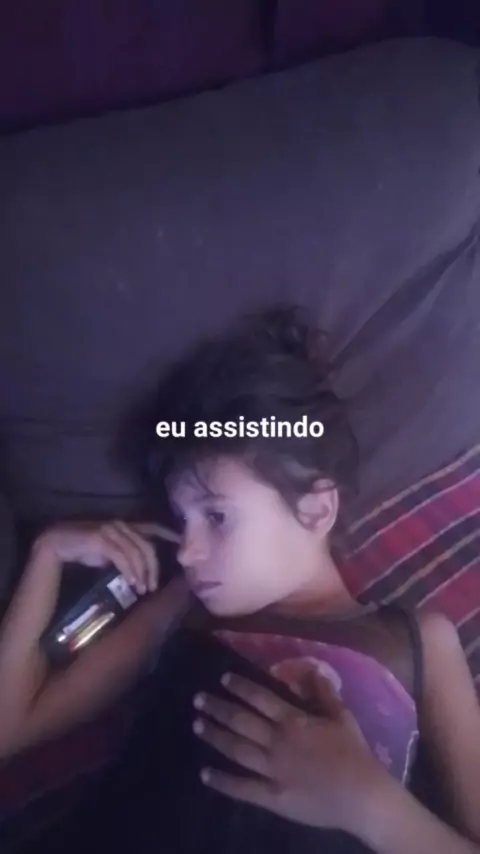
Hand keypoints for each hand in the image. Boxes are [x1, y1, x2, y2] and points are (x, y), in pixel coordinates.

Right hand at [32, 520, 179, 595]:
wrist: (58, 544)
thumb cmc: (85, 548)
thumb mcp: (110, 553)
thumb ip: (126, 556)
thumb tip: (140, 571)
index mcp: (126, 526)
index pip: (153, 527)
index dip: (168, 534)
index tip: (181, 544)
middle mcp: (121, 525)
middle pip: (147, 546)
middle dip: (154, 568)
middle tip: (153, 587)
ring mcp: (111, 530)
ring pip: (137, 553)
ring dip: (142, 573)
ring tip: (143, 589)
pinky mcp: (101, 539)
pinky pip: (122, 557)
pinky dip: (129, 570)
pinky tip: (132, 581)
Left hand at [193, 668, 387, 836]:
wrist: (362, 796)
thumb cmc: (354, 753)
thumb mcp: (342, 716)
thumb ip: (324, 692)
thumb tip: (311, 668)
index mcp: (293, 721)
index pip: (260, 698)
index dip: (240, 687)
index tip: (222, 679)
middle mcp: (277, 742)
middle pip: (241, 721)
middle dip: (218, 708)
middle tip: (197, 699)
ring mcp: (272, 770)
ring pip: (236, 749)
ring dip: (215, 736)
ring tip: (196, 725)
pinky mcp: (271, 796)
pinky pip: (242, 788)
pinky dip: (222, 781)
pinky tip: (204, 773)